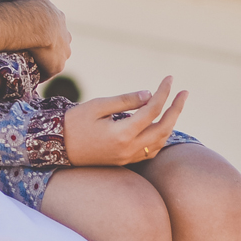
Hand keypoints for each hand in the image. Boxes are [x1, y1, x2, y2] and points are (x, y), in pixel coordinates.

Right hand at [14, 0, 70, 77]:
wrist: (32, 24)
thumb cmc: (29, 7)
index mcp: (59, 20)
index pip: (56, 27)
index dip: (47, 30)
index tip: (36, 33)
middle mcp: (65, 37)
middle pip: (60, 44)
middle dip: (50, 47)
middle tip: (33, 49)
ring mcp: (62, 53)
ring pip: (55, 59)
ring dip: (46, 61)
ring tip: (31, 63)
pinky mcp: (56, 66)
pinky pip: (48, 72)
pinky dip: (41, 73)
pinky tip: (30, 73)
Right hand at [63, 76, 188, 166]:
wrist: (56, 147)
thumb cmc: (73, 123)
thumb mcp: (96, 106)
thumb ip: (124, 101)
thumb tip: (149, 94)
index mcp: (122, 133)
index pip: (152, 110)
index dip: (163, 93)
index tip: (169, 79)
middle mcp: (129, 148)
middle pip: (164, 127)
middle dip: (177, 108)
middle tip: (184, 92)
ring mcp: (128, 157)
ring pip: (161, 141)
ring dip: (171, 123)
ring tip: (175, 106)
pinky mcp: (125, 161)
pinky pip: (152, 150)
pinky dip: (161, 137)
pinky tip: (161, 126)